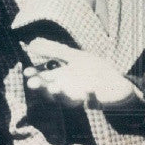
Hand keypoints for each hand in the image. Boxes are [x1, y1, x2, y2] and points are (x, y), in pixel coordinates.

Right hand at [23, 47, 141, 110]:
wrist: (117, 83)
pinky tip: (89, 89)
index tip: (27, 72)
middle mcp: (67, 89)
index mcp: (62, 78)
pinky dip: (89, 96)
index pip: (44, 78)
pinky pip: (91, 101)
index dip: (35, 76)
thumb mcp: (74, 56)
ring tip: (54, 87)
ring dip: (60, 94)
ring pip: (67, 99)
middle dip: (42, 87)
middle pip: (51, 90)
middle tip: (33, 83)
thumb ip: (54, 50)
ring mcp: (80, 97)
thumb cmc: (94, 69)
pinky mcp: (95, 102)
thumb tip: (32, 42)